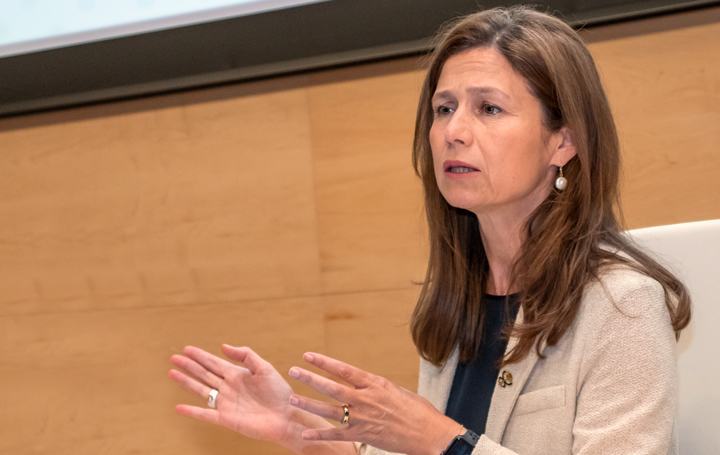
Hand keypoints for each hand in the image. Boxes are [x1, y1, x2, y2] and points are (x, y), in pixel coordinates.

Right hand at [169, 345, 298, 443]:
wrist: (287, 416)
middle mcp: (229, 388)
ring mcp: (226, 403)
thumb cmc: (280, 392)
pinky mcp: (227, 419)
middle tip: (174, 358)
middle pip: (204, 374)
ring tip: (171, 373)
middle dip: (189, 366)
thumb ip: (246, 356)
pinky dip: (192, 411)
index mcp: (237, 374)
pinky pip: (206, 415)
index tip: (187, 348)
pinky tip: (179, 407)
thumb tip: (223, 347)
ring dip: (186, 382)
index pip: (214, 363)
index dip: (200, 355)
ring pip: (201, 390)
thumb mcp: (264, 368)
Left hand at [288, 353, 460, 454]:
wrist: (429, 433)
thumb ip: (376, 388)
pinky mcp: (363, 435)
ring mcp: (362, 418)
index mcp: (375, 384)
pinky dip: (319, 434)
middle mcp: (365, 399)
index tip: (308, 355)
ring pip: (329, 409)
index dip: (324, 362)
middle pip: (332, 387)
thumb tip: (365, 385)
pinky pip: (336, 435)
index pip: (344, 369)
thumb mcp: (397, 391)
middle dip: (310, 378)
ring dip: (309, 403)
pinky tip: (305, 432)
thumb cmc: (418, 410)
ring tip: (293, 398)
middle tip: (294, 371)